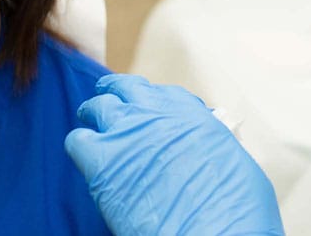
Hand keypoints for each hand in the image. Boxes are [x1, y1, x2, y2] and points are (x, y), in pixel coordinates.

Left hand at [64, 74, 282, 235]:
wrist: (214, 234)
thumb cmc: (233, 208)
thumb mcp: (231, 160)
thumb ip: (206, 143)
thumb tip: (197, 150)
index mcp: (188, 113)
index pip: (161, 92)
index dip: (152, 101)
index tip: (149, 110)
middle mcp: (153, 113)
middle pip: (125, 88)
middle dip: (118, 93)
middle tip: (112, 101)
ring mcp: (125, 132)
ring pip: (97, 106)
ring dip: (95, 113)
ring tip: (90, 119)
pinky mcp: (102, 161)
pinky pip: (78, 141)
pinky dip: (81, 145)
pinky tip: (86, 155)